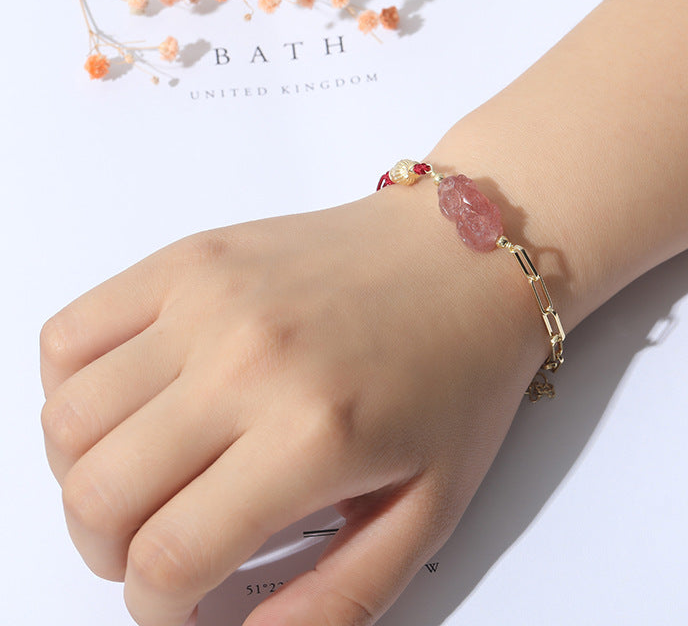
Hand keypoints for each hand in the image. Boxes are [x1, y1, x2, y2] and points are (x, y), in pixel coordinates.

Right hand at [40, 187, 540, 625]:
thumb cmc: (456, 371)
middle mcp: (247, 361)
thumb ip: (338, 598)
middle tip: (158, 549)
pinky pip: (71, 334)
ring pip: (66, 420)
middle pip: (97, 496)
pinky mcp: (191, 257)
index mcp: (313, 434)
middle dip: (112, 555)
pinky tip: (129, 405)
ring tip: (140, 479)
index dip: (158, 606)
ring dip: (83, 477)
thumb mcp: (429, 508)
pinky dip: (71, 388)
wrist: (463, 255)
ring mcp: (208, 299)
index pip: (169, 557)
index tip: (181, 600)